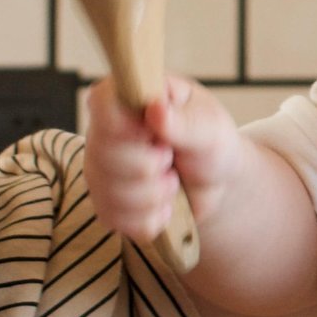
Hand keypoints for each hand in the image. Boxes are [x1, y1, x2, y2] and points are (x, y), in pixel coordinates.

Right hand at [85, 74, 241, 242]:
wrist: (217, 182)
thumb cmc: (210, 141)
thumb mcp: (211, 127)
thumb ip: (186, 122)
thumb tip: (156, 111)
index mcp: (126, 97)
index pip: (101, 103)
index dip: (130, 127)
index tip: (155, 133)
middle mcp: (102, 131)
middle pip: (107, 154)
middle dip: (153, 165)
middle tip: (171, 155)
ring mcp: (99, 169)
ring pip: (113, 192)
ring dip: (156, 193)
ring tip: (171, 179)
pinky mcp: (105, 202)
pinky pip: (117, 219)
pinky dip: (151, 217)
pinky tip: (165, 203)